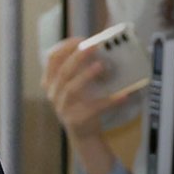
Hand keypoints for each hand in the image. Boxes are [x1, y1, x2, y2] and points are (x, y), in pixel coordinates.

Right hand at [41, 38, 132, 173]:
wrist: (83, 134)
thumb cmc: (80, 105)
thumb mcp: (73, 86)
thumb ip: (78, 70)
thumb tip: (98, 48)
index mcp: (51, 83)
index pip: (52, 59)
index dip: (65, 47)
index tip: (80, 39)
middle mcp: (54, 94)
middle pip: (62, 72)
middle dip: (77, 57)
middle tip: (93, 47)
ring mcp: (63, 108)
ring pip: (72, 89)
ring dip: (86, 76)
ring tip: (101, 66)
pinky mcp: (77, 120)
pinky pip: (95, 108)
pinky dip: (110, 101)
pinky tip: (123, 95)